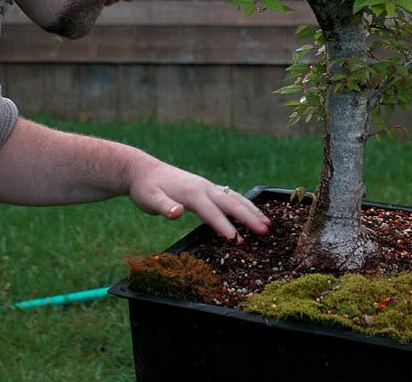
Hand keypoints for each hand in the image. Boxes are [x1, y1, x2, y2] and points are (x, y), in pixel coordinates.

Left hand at [128, 160, 270, 243]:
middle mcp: (204, 187)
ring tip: (268, 223)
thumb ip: (164, 207)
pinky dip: (244, 204)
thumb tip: (176, 213)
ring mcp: (207, 187)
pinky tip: (252, 212)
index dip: (224, 226)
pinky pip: (230, 196)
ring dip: (251, 210)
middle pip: (231, 203)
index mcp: (192, 192)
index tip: (238, 241)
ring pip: (234, 198)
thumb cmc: (146, 188)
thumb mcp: (149, 199)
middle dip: (249, 217)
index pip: (212, 212)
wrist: (144, 170)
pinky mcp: (207, 188)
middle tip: (265, 231)